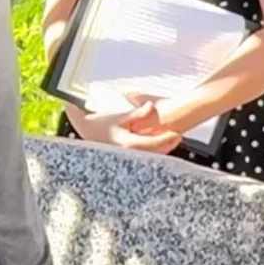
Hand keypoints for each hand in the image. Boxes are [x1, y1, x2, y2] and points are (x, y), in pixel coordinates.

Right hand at [65, 101, 181, 154]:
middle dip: (168, 146)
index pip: (155, 143)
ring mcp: (126, 157)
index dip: (168, 139)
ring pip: (150, 156)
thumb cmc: (101, 125)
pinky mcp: (125, 157)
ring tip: (169, 140)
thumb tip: (152, 107)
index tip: (176, 133)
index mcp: (129, 143)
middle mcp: (129, 153)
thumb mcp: (120, 116)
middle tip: (177, 137)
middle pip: (155, 153)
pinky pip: (143, 156)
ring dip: (161, 149)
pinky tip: (155, 145)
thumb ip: (139, 113)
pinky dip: (151, 151)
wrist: (86, 132)